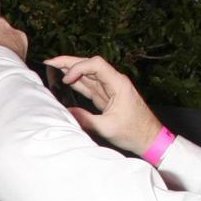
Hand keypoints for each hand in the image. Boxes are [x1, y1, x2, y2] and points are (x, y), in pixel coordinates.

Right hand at [43, 54, 161, 156]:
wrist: (149, 138)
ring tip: (52, 67)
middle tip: (50, 62)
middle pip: (90, 64)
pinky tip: (65, 80)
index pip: (95, 65)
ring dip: (71, 70)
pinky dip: (77, 82)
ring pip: (88, 74)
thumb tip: (66, 112)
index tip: (65, 80)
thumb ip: (85, 119)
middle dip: (69, 62)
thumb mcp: (107, 128)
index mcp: (118, 83)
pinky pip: (90, 85)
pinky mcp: (107, 96)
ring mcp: (111, 88)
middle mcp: (115, 81)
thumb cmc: (134, 132)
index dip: (78, 68)